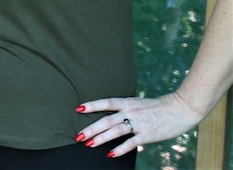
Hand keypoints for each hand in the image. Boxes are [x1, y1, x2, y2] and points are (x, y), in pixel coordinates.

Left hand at [75, 92, 202, 157]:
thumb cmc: (159, 107)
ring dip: (101, 138)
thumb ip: (126, 109)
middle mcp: (131, 111)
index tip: (78, 109)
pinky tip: (110, 155)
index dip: (91, 105)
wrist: (181, 108)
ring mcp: (139, 123)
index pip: (106, 103)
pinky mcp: (147, 135)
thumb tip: (112, 116)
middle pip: (106, 120)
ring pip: (115, 131)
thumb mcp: (139, 103)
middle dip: (91, 128)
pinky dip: (119, 149)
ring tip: (89, 144)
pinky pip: (130, 143)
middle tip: (78, 136)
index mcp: (128, 102)